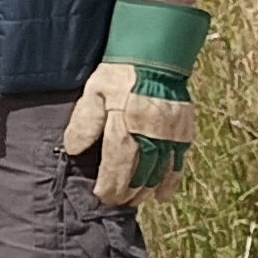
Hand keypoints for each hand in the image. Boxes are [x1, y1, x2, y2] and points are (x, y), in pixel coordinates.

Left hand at [61, 0, 211, 207]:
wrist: (156, 55)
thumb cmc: (119, 74)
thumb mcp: (93, 92)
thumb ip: (84, 122)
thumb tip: (73, 150)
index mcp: (124, 123)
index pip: (117, 163)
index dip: (110, 185)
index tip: (102, 196)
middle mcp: (149, 132)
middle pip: (139, 173)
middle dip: (127, 192)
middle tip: (117, 202)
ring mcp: (170, 133)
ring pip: (159, 172)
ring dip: (146, 191)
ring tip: (135, 200)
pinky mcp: (183, 131)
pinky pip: (178, 162)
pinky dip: (170, 181)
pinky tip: (162, 194)